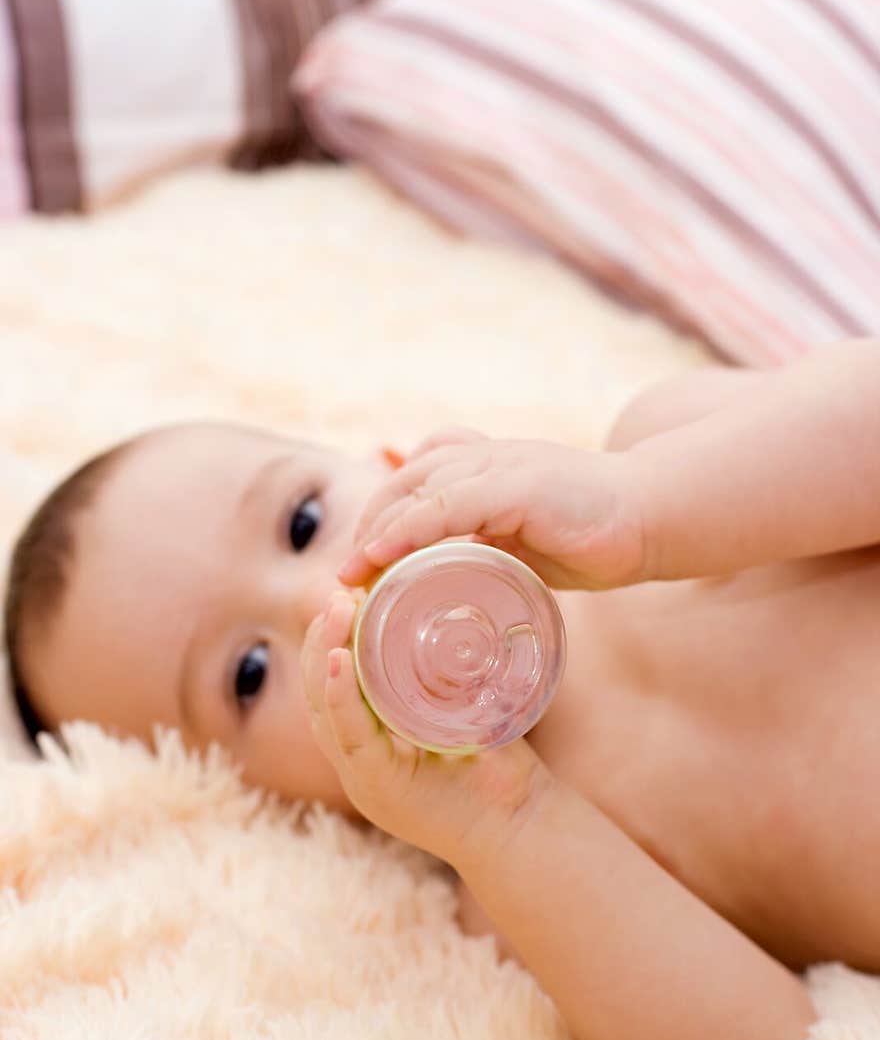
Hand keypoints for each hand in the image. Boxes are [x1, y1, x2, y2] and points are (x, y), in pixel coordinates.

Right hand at [300, 587, 551, 860]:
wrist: (521, 830)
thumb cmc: (497, 770)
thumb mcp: (460, 714)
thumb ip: (443, 680)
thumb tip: (445, 617)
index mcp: (368, 742)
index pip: (328, 685)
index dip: (326, 640)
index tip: (341, 596)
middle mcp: (356, 760)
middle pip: (315, 692)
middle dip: (319, 640)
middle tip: (338, 593)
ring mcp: (362, 778)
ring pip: (323, 710)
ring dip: (325, 656)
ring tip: (335, 611)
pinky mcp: (379, 788)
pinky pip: (350, 737)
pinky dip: (341, 697)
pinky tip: (341, 661)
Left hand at [337, 429, 644, 590]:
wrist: (655, 517)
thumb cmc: (597, 534)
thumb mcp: (529, 544)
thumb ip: (491, 549)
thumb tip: (454, 580)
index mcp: (490, 468)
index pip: (420, 478)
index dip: (385, 513)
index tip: (360, 557)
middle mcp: (489, 458)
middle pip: (408, 479)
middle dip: (370, 521)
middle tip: (346, 571)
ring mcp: (503, 466)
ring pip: (421, 489)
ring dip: (380, 528)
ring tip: (353, 568)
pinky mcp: (518, 485)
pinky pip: (450, 504)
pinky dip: (411, 527)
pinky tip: (384, 552)